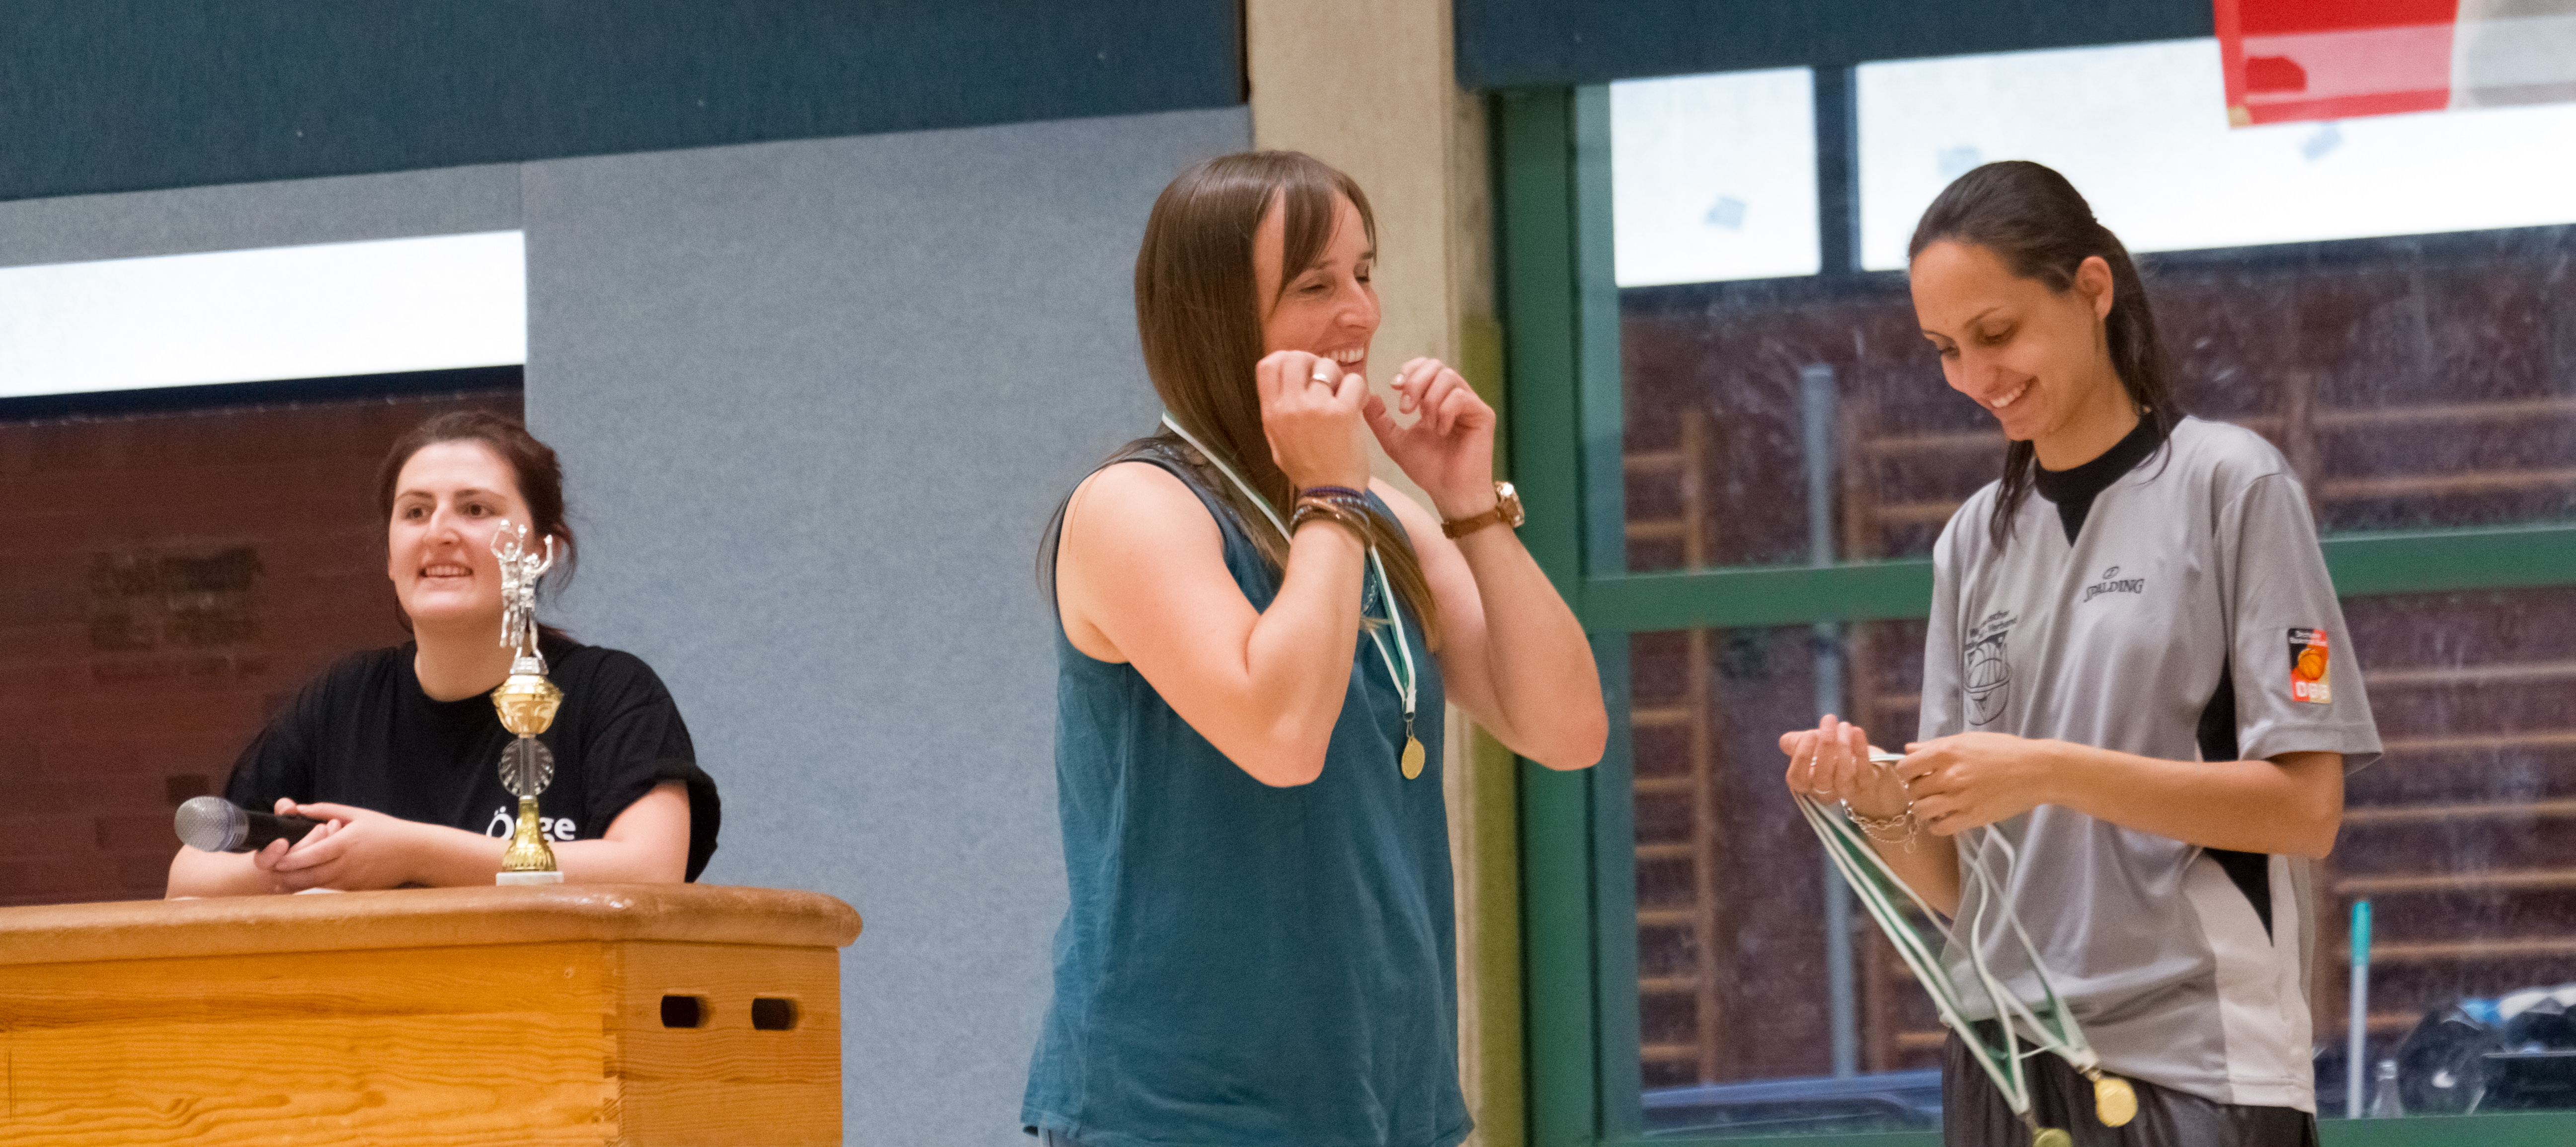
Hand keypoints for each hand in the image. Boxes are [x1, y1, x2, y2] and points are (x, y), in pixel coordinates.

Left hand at [265, 800, 425, 891]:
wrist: (415, 853)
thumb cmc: (387, 830)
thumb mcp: (358, 814)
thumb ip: (326, 810)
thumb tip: (299, 808)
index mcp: (345, 843)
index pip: (310, 855)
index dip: (289, 859)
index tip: (273, 858)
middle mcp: (347, 864)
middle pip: (308, 876)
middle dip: (286, 876)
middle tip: (269, 872)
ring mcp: (352, 880)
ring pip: (316, 886)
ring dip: (296, 884)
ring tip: (279, 881)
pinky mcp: (356, 890)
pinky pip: (330, 889)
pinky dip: (314, 887)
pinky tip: (302, 885)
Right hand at [1255, 350, 1370, 491]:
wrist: (1330, 496)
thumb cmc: (1308, 471)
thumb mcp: (1278, 442)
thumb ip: (1278, 412)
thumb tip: (1283, 384)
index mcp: (1272, 413)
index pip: (1268, 364)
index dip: (1286, 359)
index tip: (1301, 371)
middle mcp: (1289, 407)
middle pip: (1295, 357)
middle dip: (1313, 362)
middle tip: (1325, 380)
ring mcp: (1315, 408)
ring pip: (1327, 366)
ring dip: (1338, 377)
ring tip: (1343, 396)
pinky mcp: (1342, 413)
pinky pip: (1354, 381)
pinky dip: (1360, 390)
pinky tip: (1358, 406)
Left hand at [1364, 357, 1496, 517]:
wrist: (1449, 493)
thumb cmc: (1427, 469)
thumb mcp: (1395, 441)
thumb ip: (1380, 419)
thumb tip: (1370, 394)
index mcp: (1436, 399)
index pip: (1426, 366)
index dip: (1410, 369)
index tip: (1393, 386)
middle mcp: (1455, 397)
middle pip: (1436, 365)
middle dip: (1415, 382)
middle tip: (1405, 409)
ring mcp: (1470, 405)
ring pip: (1448, 377)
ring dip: (1429, 399)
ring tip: (1426, 424)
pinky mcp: (1483, 415)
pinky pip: (1461, 397)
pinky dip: (1444, 412)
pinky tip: (1441, 432)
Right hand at [1779, 714, 1906, 818]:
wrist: (1866, 770)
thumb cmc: (1833, 758)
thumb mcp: (1812, 749)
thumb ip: (1796, 744)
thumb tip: (1785, 742)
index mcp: (1807, 784)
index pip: (1797, 778)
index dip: (1802, 757)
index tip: (1810, 734)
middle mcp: (1825, 791)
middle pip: (1821, 777)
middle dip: (1825, 746)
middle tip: (1829, 720)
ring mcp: (1848, 791)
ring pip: (1843, 776)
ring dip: (1843, 747)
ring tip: (1844, 725)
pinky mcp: (1869, 785)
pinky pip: (1863, 770)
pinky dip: (1861, 750)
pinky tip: (1857, 732)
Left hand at [1895, 732, 2057, 835]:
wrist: (2036, 770)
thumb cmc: (2004, 750)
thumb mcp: (1968, 740)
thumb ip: (1935, 745)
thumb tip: (1909, 749)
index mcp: (1945, 753)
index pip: (1904, 768)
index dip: (1906, 772)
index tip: (1915, 774)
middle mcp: (1949, 776)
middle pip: (1912, 790)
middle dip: (1916, 790)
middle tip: (1929, 789)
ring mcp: (1960, 798)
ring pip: (1921, 811)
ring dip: (1924, 809)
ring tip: (1935, 805)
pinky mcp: (1972, 817)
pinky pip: (1940, 828)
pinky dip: (1937, 825)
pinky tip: (1944, 818)